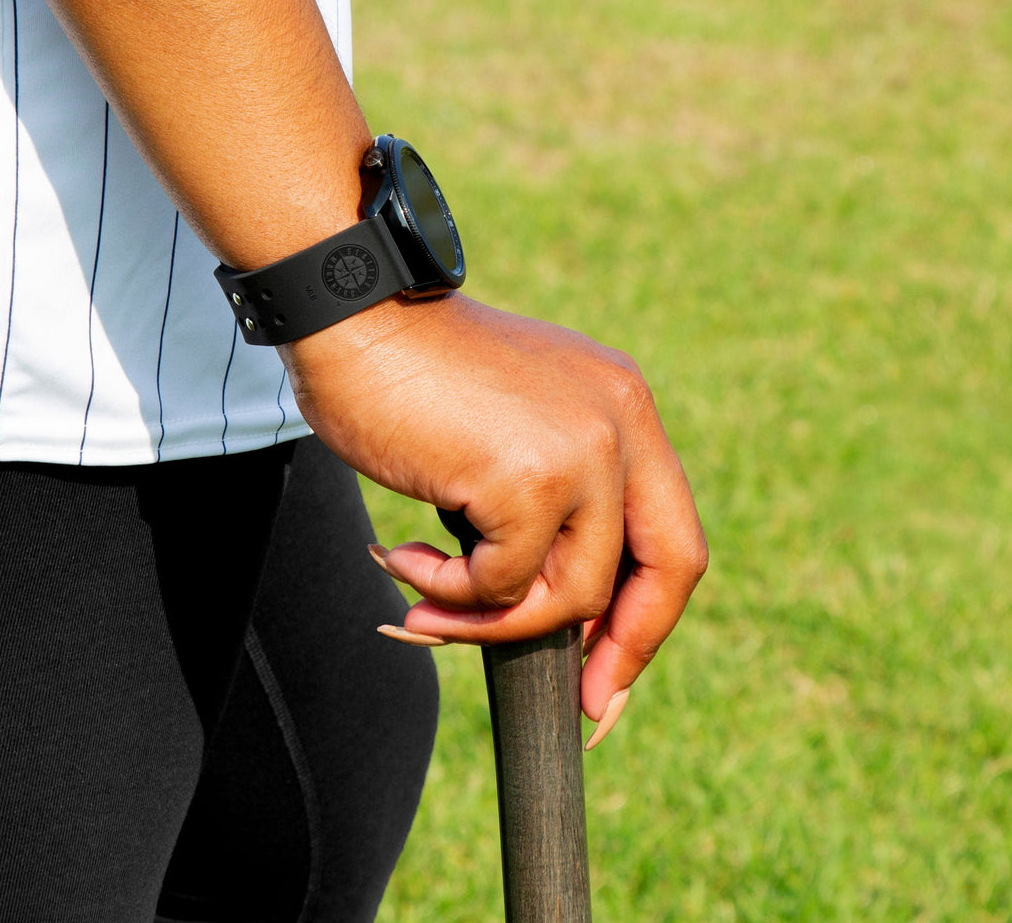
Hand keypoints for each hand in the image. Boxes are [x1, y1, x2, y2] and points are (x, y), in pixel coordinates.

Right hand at [283, 293, 707, 735]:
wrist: (353, 315)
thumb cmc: (410, 374)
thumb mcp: (511, 427)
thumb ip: (549, 497)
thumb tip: (551, 606)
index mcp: (621, 405)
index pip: (670, 530)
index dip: (648, 612)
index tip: (608, 671)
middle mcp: (620, 420)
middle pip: (667, 568)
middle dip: (626, 650)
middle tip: (582, 706)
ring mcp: (583, 448)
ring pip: (571, 593)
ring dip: (488, 618)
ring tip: (420, 595)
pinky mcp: (530, 477)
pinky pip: (501, 586)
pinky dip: (446, 593)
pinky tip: (400, 557)